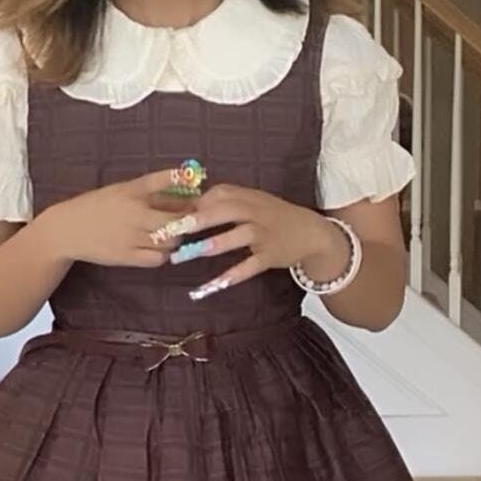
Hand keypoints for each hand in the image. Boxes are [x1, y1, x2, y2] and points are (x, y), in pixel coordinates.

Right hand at [49, 171, 197, 268]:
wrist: (68, 229)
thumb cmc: (97, 207)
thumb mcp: (121, 190)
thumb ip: (151, 190)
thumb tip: (185, 188)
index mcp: (132, 190)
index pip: (167, 181)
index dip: (186, 184)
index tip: (198, 189)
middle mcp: (135, 211)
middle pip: (177, 218)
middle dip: (186, 220)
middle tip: (186, 221)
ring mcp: (132, 236)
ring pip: (170, 240)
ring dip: (175, 239)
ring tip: (170, 236)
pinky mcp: (127, 256)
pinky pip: (158, 258)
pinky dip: (163, 255)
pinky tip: (158, 250)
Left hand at [169, 184, 349, 296]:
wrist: (311, 231)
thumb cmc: (273, 216)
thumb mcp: (252, 201)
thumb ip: (225, 201)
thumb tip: (190, 204)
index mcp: (247, 197)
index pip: (217, 195)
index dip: (193, 203)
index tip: (170, 213)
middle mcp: (255, 212)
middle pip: (225, 210)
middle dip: (199, 219)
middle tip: (173, 229)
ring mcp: (264, 234)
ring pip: (237, 236)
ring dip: (212, 244)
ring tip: (188, 254)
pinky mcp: (270, 256)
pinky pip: (249, 266)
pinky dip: (232, 276)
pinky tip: (214, 285)